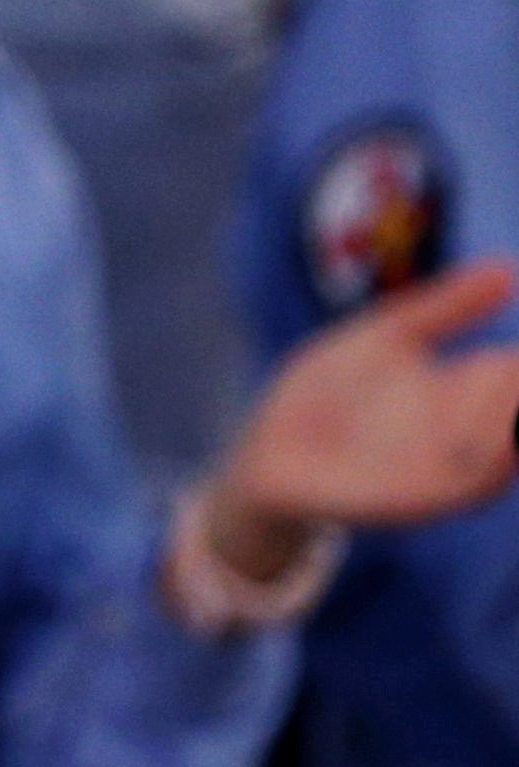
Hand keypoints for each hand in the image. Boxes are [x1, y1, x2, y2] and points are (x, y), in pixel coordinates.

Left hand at [200, 261, 518, 580]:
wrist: (271, 449)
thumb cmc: (332, 390)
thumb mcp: (387, 336)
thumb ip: (445, 307)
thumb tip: (507, 268)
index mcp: (468, 391)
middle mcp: (469, 433)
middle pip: (518, 413)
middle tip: (516, 368)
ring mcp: (446, 467)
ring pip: (505, 450)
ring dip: (510, 422)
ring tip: (510, 379)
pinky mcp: (418, 499)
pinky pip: (470, 487)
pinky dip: (490, 465)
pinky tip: (502, 443)